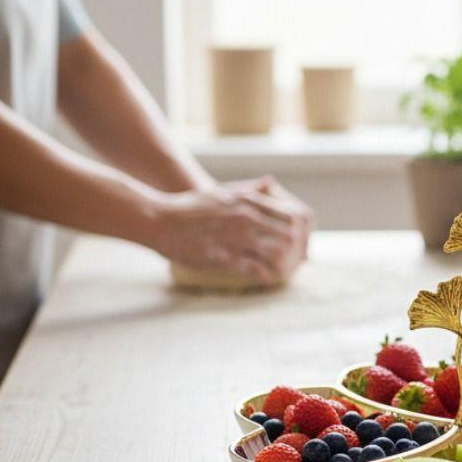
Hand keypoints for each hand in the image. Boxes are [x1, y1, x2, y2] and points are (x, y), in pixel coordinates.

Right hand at [151, 176, 312, 284]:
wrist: (162, 220)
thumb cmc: (191, 207)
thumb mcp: (223, 191)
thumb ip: (249, 190)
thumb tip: (270, 182)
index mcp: (248, 201)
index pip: (290, 215)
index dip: (300, 232)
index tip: (300, 242)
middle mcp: (247, 218)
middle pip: (289, 236)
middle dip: (296, 251)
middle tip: (296, 261)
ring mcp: (238, 238)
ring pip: (278, 254)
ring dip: (285, 264)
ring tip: (284, 272)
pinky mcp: (226, 258)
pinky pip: (257, 270)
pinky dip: (267, 276)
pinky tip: (267, 279)